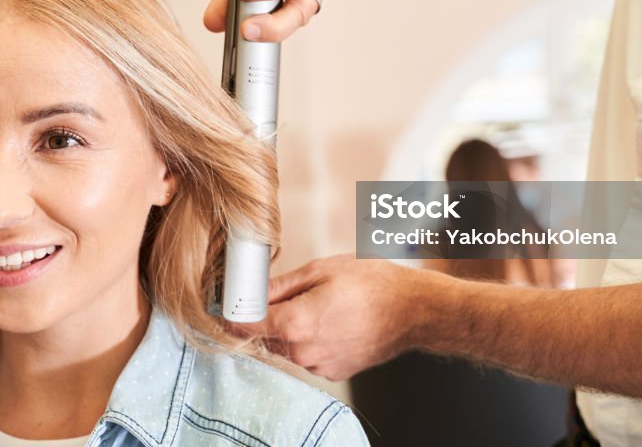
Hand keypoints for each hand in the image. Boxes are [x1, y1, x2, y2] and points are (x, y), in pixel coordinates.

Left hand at [245, 254, 425, 380]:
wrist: (413, 311)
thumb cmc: (372, 283)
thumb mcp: (321, 270)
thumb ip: (280, 285)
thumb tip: (252, 291)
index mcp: (297, 323)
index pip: (246, 324)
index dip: (232, 312)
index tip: (228, 302)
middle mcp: (304, 352)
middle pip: (265, 336)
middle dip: (265, 316)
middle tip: (279, 292)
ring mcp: (319, 365)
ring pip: (286, 346)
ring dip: (288, 328)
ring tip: (315, 302)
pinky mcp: (333, 371)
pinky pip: (307, 354)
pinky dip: (308, 338)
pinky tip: (329, 318)